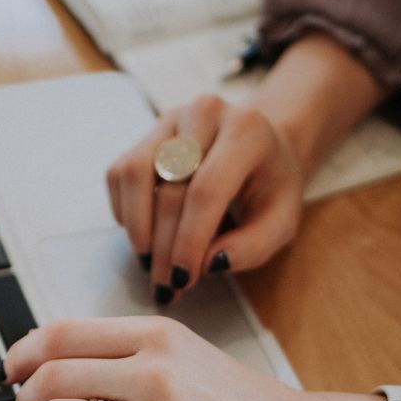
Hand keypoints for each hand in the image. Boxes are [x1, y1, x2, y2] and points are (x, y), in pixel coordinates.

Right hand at [106, 95, 304, 303]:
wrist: (261, 147)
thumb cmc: (271, 187)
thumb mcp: (281, 221)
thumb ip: (253, 247)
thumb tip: (209, 264)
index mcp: (247, 132)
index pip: (206, 190)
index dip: (189, 240)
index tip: (183, 279)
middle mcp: (205, 114)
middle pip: (170, 188)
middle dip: (164, 247)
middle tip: (165, 285)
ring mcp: (171, 119)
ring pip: (134, 174)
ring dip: (137, 227)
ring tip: (149, 262)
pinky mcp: (147, 132)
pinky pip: (120, 174)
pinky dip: (125, 211)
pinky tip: (146, 233)